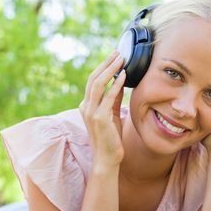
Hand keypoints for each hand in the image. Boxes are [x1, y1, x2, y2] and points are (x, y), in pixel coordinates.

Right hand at [79, 51, 125, 165]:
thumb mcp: (113, 114)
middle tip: (118, 52)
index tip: (114, 56)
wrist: (107, 158)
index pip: (93, 81)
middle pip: (94, 78)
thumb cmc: (111, 138)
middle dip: (106, 64)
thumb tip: (120, 81)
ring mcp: (91, 112)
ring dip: (110, 69)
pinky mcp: (99, 118)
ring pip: (98, 84)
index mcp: (86, 105)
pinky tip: (124, 76)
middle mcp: (86, 107)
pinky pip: (108, 97)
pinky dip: (116, 85)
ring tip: (121, 59)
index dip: (103, 67)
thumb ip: (114, 98)